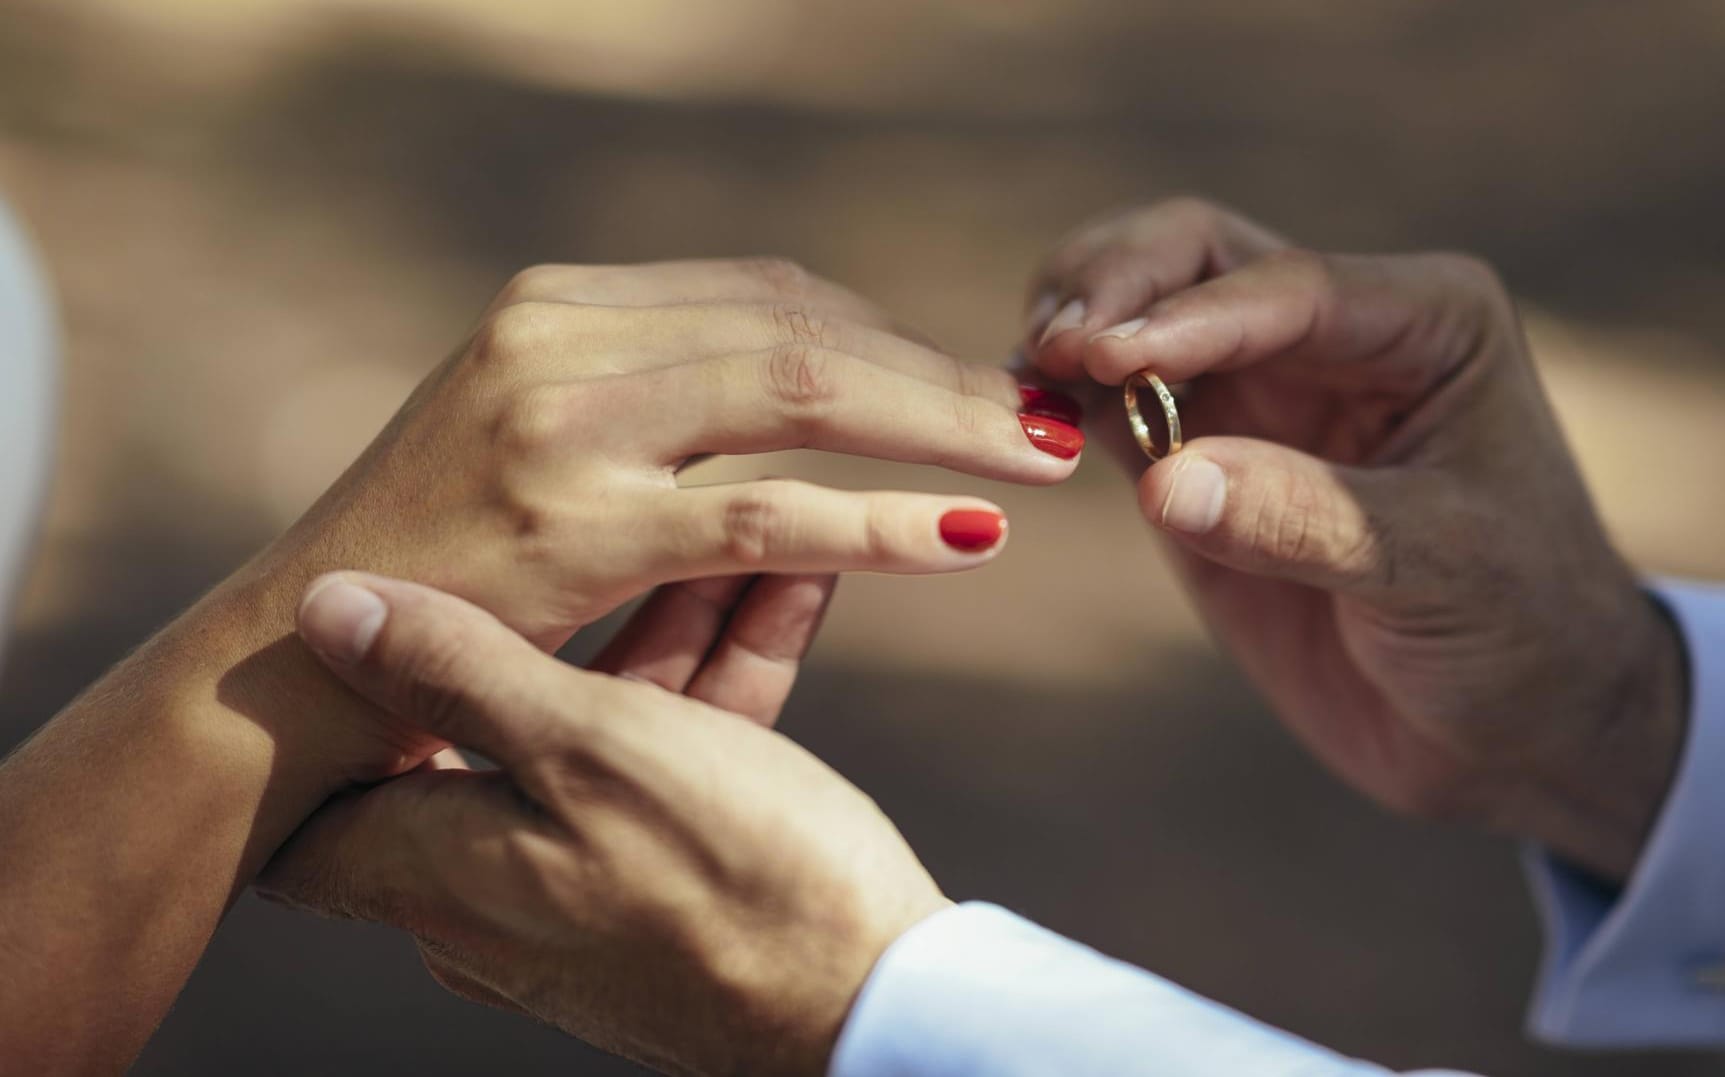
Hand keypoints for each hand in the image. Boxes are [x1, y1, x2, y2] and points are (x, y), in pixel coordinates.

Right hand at [217, 258, 1084, 779]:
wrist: (289, 667)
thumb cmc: (432, 568)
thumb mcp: (533, 444)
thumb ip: (649, 398)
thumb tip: (797, 381)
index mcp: (560, 306)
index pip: (769, 292)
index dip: (891, 337)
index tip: (976, 382)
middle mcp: (560, 338)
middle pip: (804, 327)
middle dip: (941, 374)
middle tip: (1050, 414)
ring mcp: (561, 424)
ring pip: (799, 393)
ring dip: (940, 426)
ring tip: (1042, 458)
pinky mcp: (568, 525)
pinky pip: (762, 514)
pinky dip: (880, 521)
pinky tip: (966, 539)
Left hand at [260, 571, 943, 1076]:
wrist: (878, 1007)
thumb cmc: (731, 880)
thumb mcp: (590, 747)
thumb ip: (458, 671)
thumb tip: (326, 610)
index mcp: (436, 869)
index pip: (319, 788)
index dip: (333, 691)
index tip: (379, 592)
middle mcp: (489, 898)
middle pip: (489, 724)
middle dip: (564, 609)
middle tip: (615, 514)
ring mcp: (584, 897)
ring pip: (601, 732)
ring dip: (670, 628)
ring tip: (741, 529)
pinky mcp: (672, 893)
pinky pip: (671, 767)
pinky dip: (717, 685)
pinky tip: (783, 586)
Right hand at [1022, 198, 1686, 879]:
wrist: (1518, 729)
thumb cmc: (1521, 631)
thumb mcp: (1438, 570)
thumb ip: (1304, 519)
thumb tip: (1166, 483)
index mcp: (1424, 321)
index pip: (1287, 287)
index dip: (1190, 316)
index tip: (1108, 353)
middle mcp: (1334, 333)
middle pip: (1195, 256)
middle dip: (1116, 285)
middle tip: (1054, 345)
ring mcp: (1260, 393)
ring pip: (1141, 313)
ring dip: (1075, 329)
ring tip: (1026, 377)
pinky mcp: (1200, 460)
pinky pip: (1114, 406)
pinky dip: (1062, 403)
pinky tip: (1023, 421)